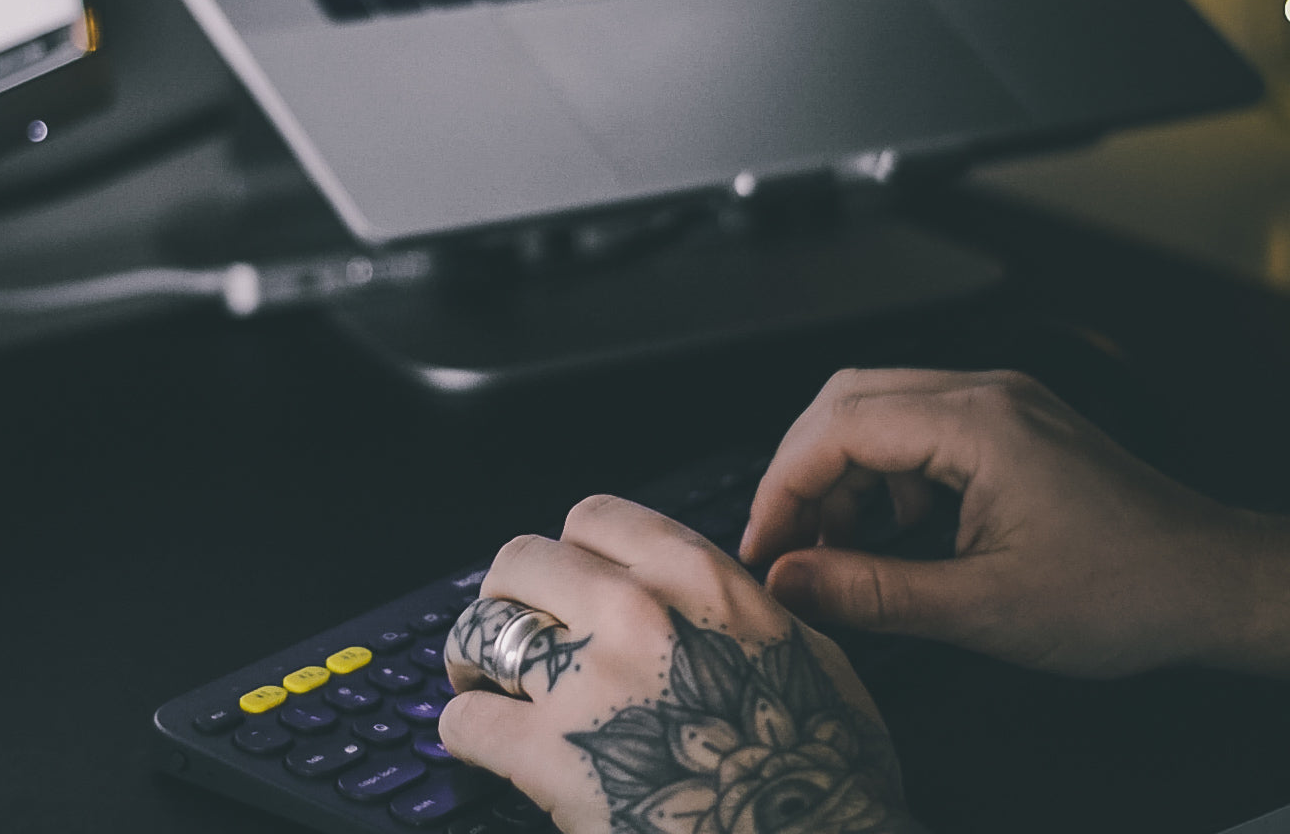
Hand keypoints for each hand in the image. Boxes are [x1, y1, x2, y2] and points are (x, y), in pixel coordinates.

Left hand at [439, 495, 919, 833]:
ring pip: (481, 631)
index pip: (595, 518)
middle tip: (514, 632)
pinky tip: (482, 744)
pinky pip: (465, 720)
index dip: (570, 553)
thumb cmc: (825, 770)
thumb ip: (745, 610)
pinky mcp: (550, 756)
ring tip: (480, 682)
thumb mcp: (809, 655)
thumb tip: (723, 596)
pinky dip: (464, 732)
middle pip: (522, 562)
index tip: (565, 583)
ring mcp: (587, 679)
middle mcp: (635, 611)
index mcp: (698, 579)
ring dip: (473, 658)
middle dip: (511, 598)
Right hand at [740, 368, 1274, 679]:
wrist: (1218, 585)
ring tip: (839, 551)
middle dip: (802, 473)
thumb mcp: (982, 609)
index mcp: (978, 424)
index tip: (763, 549)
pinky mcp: (1014, 428)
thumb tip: (786, 582)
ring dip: (845, 476)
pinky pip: (921, 432)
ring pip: (880, 413)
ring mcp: (1003, 405)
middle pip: (847, 402)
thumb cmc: (1123, 595)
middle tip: (785, 544)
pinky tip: (898, 535)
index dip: (783, 489)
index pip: (837, 428)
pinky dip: (888, 478)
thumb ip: (872, 592)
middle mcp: (986, 394)